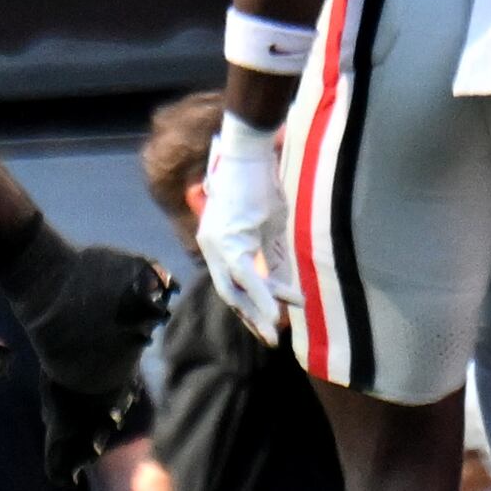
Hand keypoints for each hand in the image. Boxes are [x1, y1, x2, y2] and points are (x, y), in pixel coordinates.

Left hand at [197, 112, 295, 343]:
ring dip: (259, 311)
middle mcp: (211, 247)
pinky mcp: (231, 240)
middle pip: (229, 293)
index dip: (248, 305)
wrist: (249, 153)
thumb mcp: (267, 226)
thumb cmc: (258, 184)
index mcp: (217, 244)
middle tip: (271, 337)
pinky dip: (263, 294)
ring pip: (238, 289)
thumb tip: (280, 283)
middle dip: (251, 317)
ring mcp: (218, 244)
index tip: (267, 322)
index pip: (230, 283)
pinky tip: (277, 311)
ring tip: (277, 330)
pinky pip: (248, 275)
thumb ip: (269, 256)